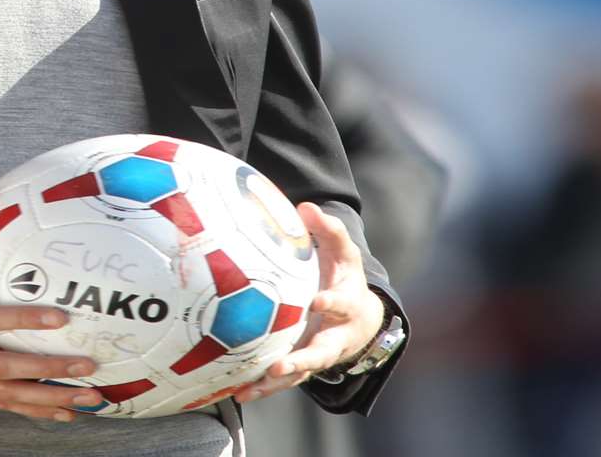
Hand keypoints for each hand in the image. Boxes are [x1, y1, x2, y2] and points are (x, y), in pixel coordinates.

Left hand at [234, 202, 384, 403]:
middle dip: (303, 360)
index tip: (317, 301)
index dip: (331, 303)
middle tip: (282, 365)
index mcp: (346, 305)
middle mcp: (334, 336)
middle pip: (321, 353)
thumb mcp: (344, 252)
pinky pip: (284, 382)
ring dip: (277, 382)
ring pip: (300, 374)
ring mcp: (319, 355)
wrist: (361, 318)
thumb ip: (329, 229)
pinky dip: (264, 388)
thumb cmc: (345, 277)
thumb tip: (306, 206)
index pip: (340, 303)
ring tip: (252, 388)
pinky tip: (238, 393)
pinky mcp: (304, 367)